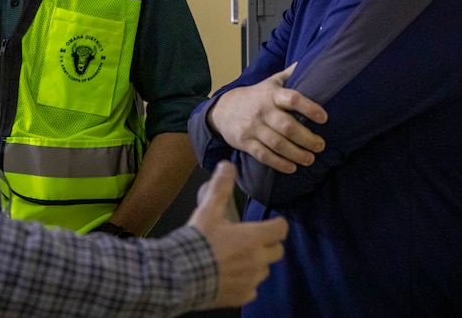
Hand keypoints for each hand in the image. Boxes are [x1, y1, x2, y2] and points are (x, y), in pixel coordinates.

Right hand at [188, 161, 286, 307]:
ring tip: (234, 257)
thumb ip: (220, 187)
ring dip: (255, 263)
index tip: (270, 223)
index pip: (280, 229)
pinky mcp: (243, 296)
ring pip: (263, 269)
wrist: (181, 274)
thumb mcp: (208, 211)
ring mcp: (252, 279)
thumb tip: (227, 165)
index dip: (277, 224)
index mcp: (254, 237)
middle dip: (267, 244)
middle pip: (277, 250)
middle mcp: (258, 260)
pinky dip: (244, 281)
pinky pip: (251, 288)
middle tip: (250, 240)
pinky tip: (228, 275)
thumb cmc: (197, 242)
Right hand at [208, 63, 327, 172]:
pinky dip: (279, 163)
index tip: (324, 118)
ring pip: (277, 143)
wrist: (223, 109)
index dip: (309, 107)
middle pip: (287, 126)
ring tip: (310, 159)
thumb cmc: (254, 96)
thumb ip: (291, 74)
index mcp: (271, 94)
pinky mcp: (246, 142)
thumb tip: (312, 60)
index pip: (292, 98)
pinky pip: (264, 155)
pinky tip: (292, 167)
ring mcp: (253, 128)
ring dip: (296, 153)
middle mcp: (262, 111)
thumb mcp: (271, 82)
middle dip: (307, 138)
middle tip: (320, 145)